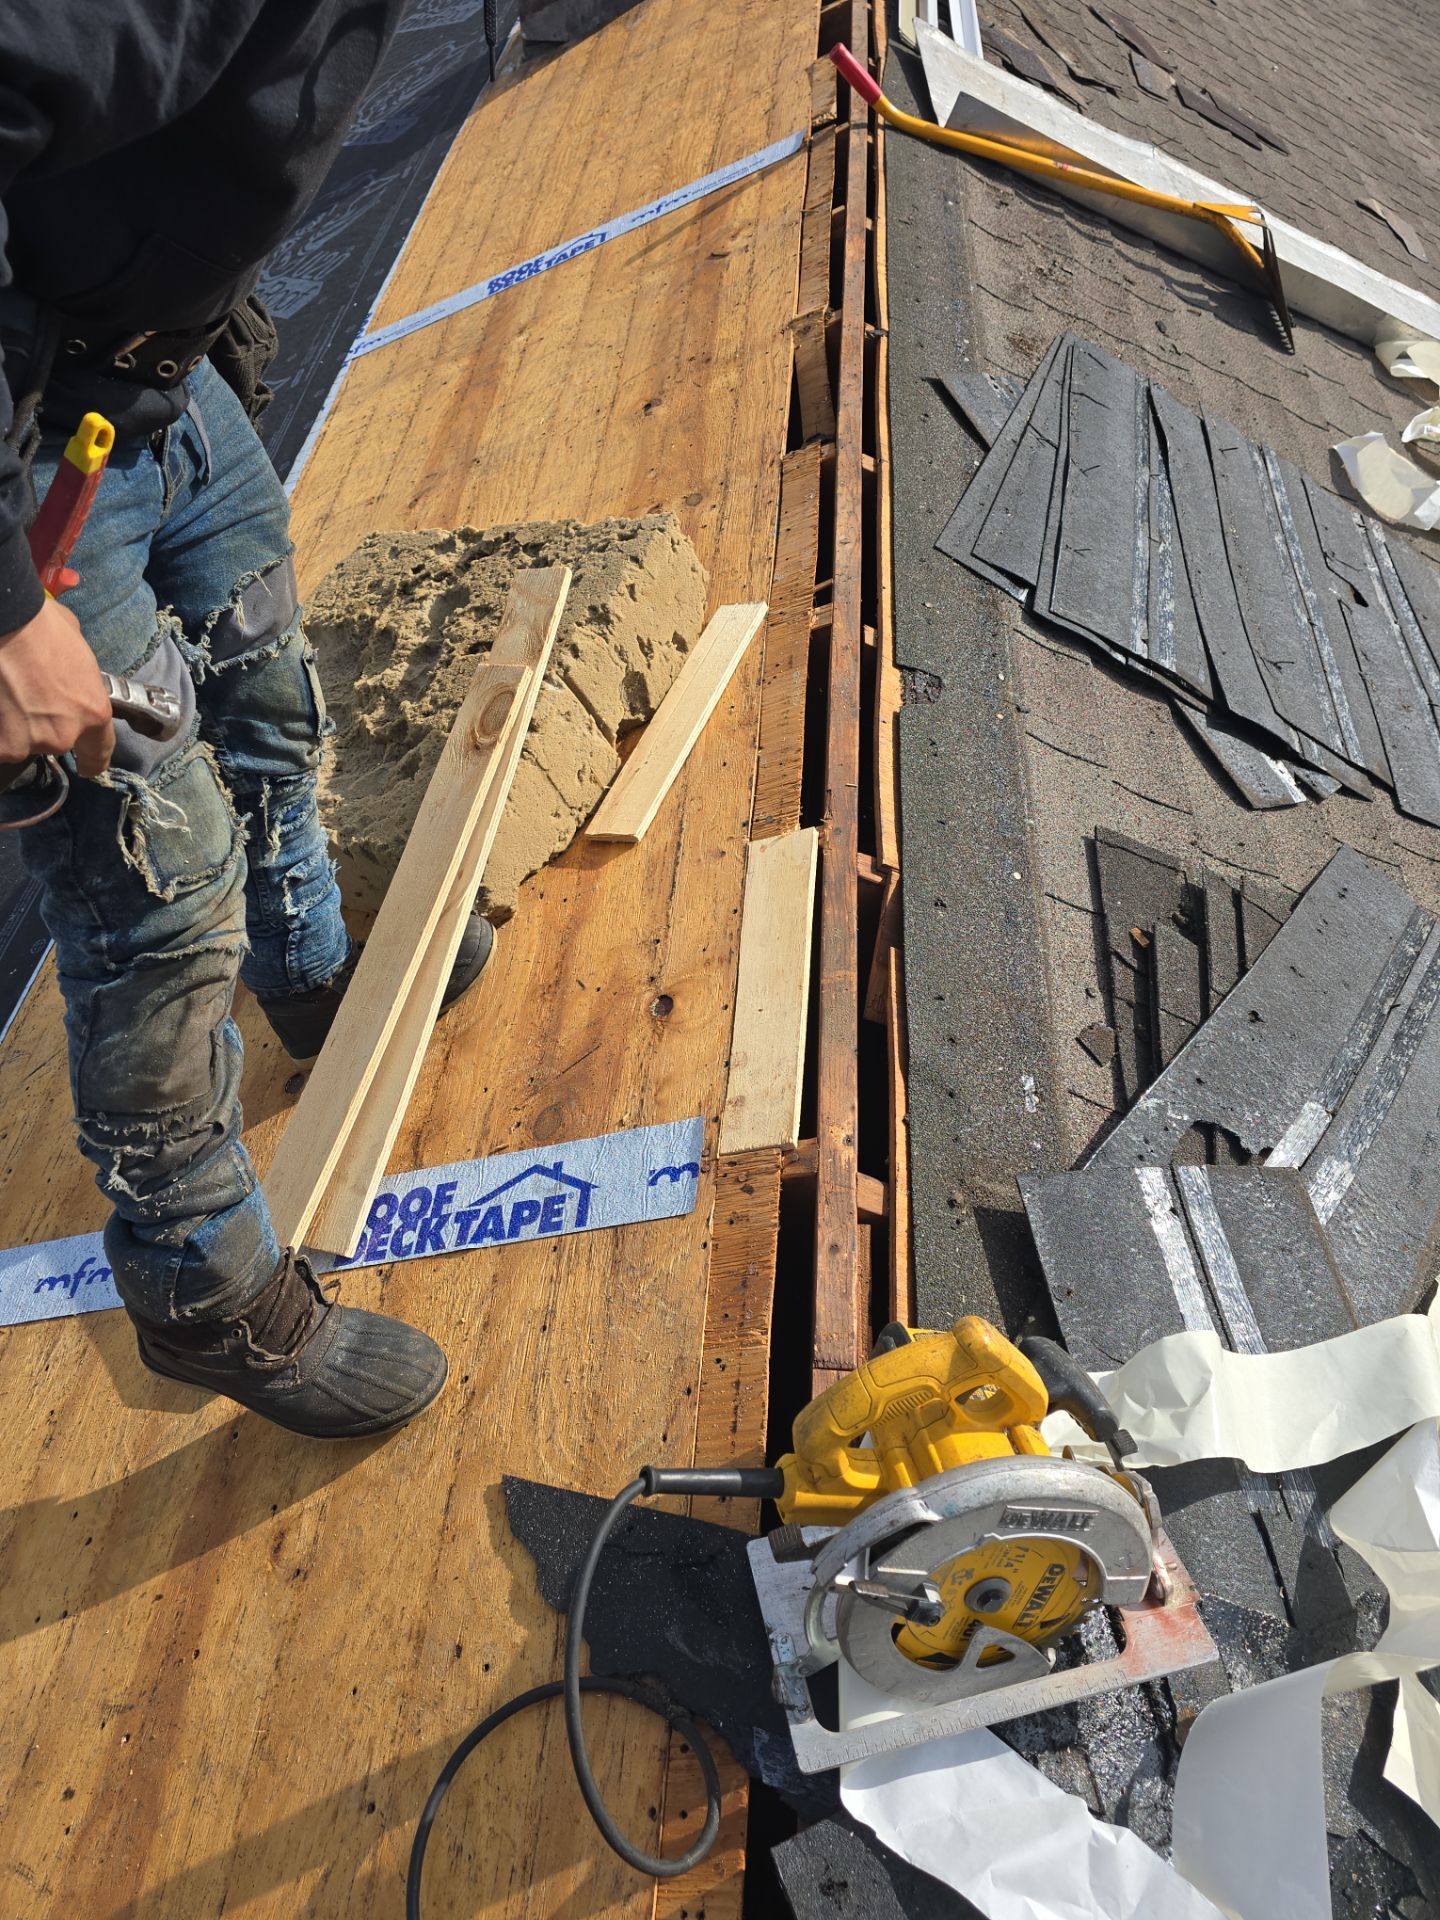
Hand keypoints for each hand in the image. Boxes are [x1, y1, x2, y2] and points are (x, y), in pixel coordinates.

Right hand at [0, 597, 114, 777]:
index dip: (91, 759)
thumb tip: (71, 674)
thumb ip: (79, 677)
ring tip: (7, 696)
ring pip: (21, 743)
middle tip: (26, 697)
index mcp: (94, 713)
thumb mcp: (79, 652)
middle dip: (41, 726)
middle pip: (54, 742)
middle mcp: (64, 735)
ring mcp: (29, 742)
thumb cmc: (41, 625)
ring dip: (13, 726)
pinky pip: (0, 742)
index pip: (99, 751)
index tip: (86, 765)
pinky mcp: (2, 745)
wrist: (6, 623)